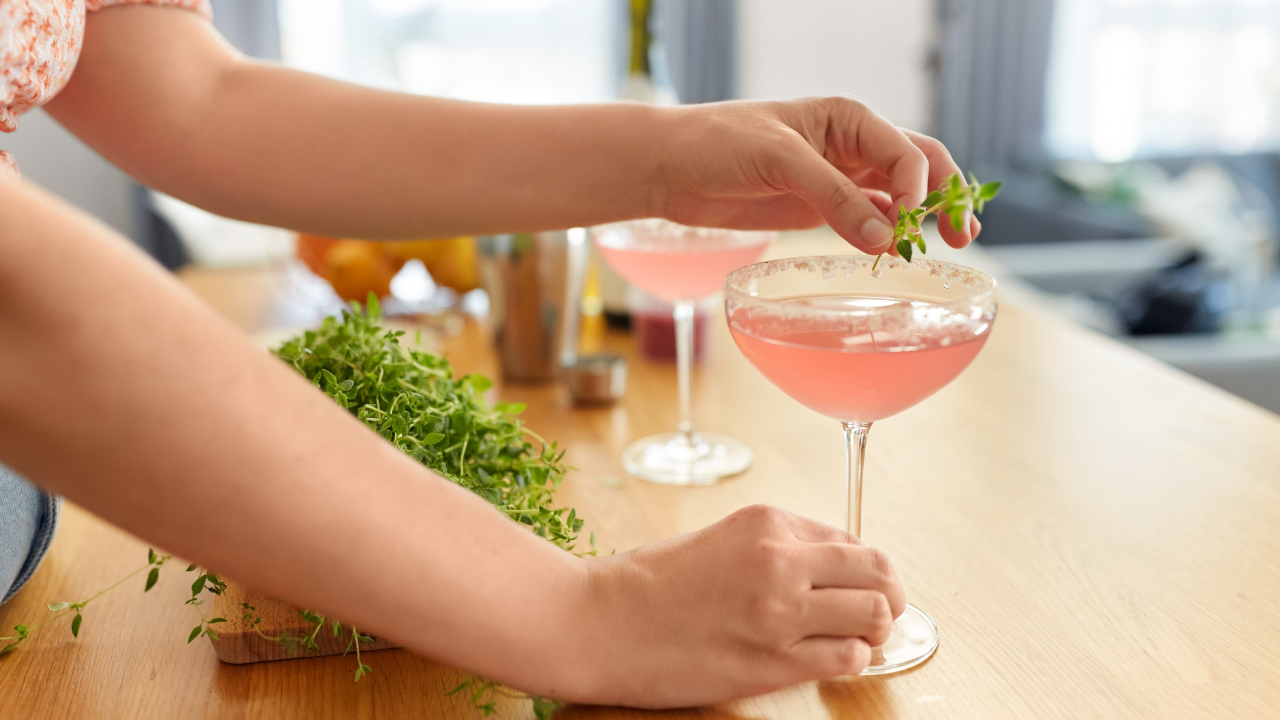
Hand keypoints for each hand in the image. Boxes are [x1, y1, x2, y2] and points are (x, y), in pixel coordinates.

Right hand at [570, 504, 904, 707]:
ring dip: (875, 629)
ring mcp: (780, 610)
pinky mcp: (774, 659)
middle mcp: (781, 559)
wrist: (599, 623)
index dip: (862, 569)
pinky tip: (829, 659)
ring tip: (855, 638)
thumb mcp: (718, 540)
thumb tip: (827, 569)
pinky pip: (849, 657)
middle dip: (888, 593)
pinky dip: (852, 659)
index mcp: (767, 522)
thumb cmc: (646, 584)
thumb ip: (773, 548)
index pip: (851, 540)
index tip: (854, 586)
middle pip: (878, 571)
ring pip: (875, 613)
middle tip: (879, 612)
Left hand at [657, 96, 980, 252]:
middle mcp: (850, 146)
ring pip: (896, 199)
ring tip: (947, 248)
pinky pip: (865, 220)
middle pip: (917, 170)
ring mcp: (836, 179)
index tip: (912, 223)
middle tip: (963, 235)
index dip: (921, 188)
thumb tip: (885, 238)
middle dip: (944, 199)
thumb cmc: (718, 143)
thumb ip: (833, 197)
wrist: (671, 167)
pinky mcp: (817, 209)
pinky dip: (885, 236)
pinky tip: (895, 253)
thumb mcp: (779, 160)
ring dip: (921, 221)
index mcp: (848, 118)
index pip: (906, 151)